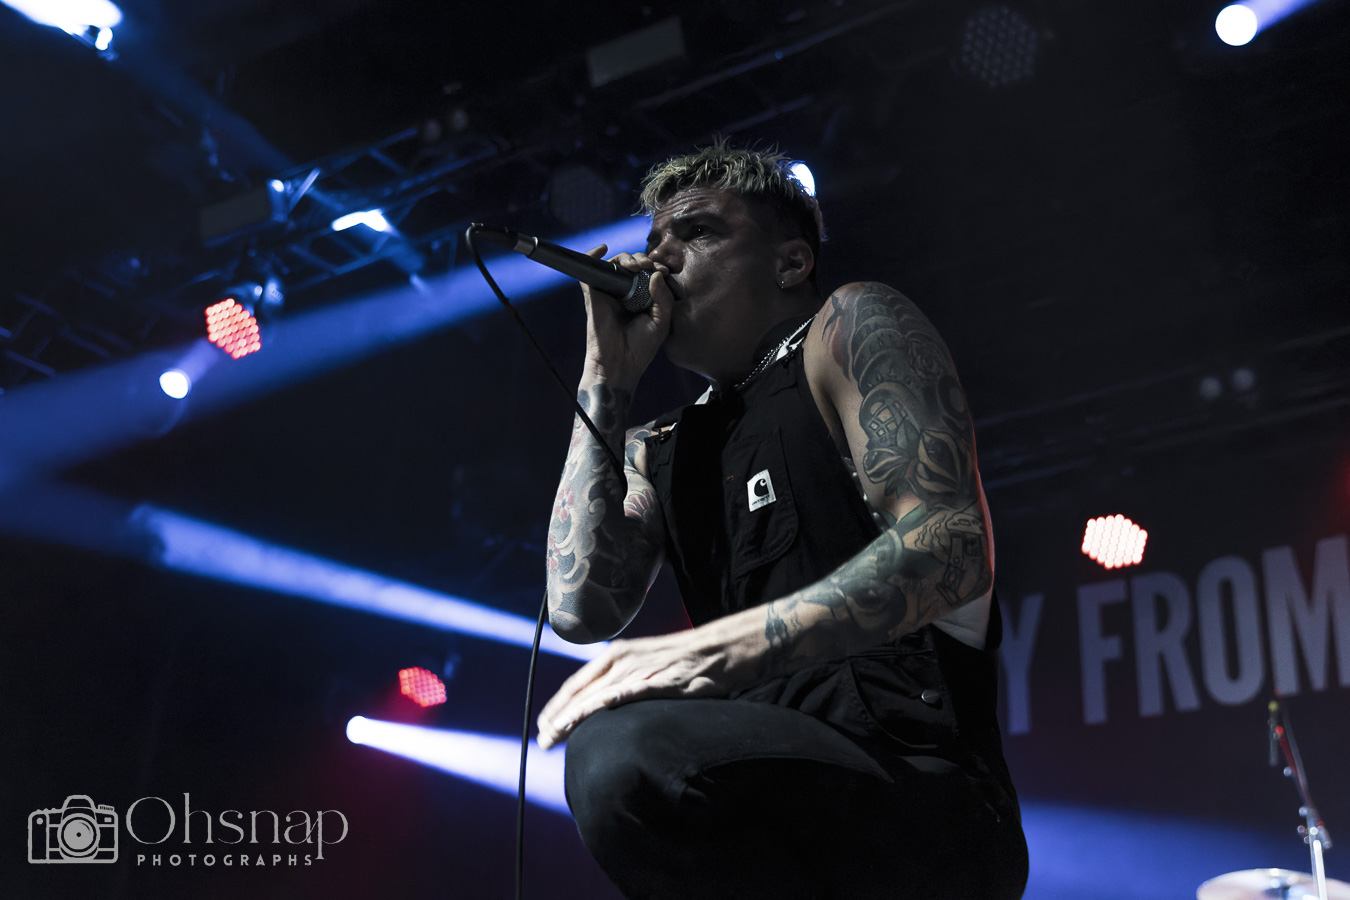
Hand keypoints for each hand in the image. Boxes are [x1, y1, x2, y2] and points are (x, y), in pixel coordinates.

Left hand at [536, 630, 728, 749]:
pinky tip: (603, 708)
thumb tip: (598, 705)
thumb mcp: (643, 664)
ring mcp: (643, 670)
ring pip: (603, 694)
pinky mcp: (665, 681)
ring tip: (558, 733)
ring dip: (578, 715)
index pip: (577, 684)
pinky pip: (637, 691)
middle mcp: (623, 661)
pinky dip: (619, 698)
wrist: (719, 648)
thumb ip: (620, 681)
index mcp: (615, 656)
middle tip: (543, 741)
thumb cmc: (681, 661)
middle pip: (583, 692)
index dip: (557, 705)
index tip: (542, 726)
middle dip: (559, 718)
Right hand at [580, 245, 675, 391]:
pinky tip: (602, 249)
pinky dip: (592, 255)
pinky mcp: (593, 295)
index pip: (649, 274)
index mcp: (642, 299)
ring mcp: (608, 293)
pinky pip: (589, 270)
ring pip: (615, 264)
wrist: (620, 363)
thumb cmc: (641, 348)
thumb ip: (663, 297)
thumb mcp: (662, 321)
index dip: (657, 267)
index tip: (666, 271)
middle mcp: (625, 294)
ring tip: (636, 266)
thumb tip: (655, 273)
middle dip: (643, 259)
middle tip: (649, 266)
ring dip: (627, 257)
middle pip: (632, 265)